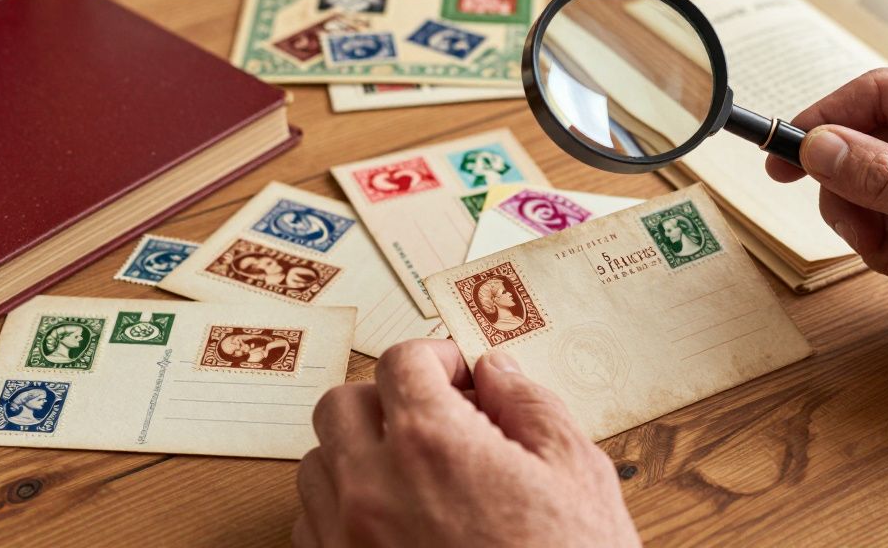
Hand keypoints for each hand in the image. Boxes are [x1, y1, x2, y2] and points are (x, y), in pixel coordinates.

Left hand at [294, 339, 639, 547]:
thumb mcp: (577, 474)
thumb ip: (530, 406)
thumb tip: (497, 373)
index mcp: (433, 445)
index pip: (400, 362)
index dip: (436, 358)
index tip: (459, 376)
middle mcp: (374, 489)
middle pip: (341, 405)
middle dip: (385, 398)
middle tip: (432, 416)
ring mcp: (348, 542)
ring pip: (316, 465)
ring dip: (356, 453)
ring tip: (411, 471)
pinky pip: (311, 526)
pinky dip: (340, 511)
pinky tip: (392, 521)